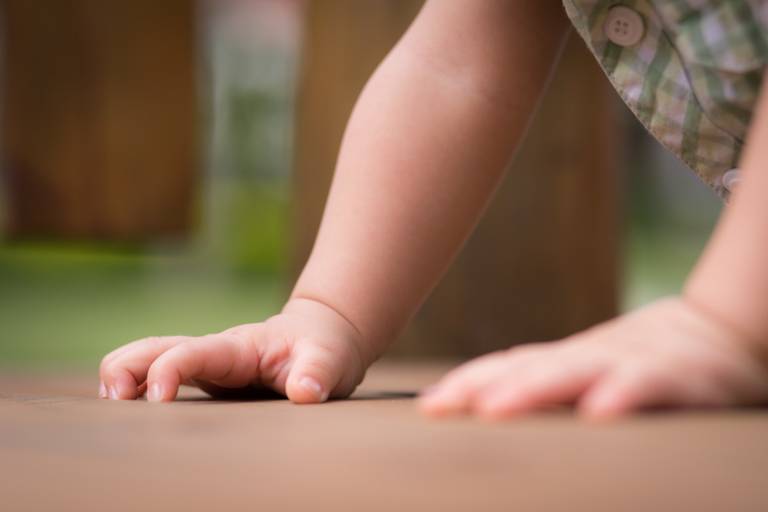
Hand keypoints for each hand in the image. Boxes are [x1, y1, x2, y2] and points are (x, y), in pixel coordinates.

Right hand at [99, 298, 369, 402]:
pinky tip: (128, 417)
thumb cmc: (324, 348)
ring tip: (110, 408)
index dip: (169, 370)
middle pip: (153, 348)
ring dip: (122, 376)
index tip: (157, 400)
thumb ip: (318, 373)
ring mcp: (204, 365)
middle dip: (126, 367)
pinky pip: (158, 377)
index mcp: (237, 348)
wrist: (321, 335)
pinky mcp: (203, 378)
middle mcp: (213, 353)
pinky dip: (136, 389)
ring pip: (148, 358)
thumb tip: (305, 393)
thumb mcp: (330, 360)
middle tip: (114, 401)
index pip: (192, 352)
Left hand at [419, 297, 767, 418]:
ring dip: (532, 389)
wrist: (719, 333)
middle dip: (481, 386)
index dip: (467, 383)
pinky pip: (647, 385)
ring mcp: (629, 362)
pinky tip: (598, 412)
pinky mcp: (675, 376)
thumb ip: (549, 386)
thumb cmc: (644, 364)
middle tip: (439, 406)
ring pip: (575, 373)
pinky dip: (623, 395)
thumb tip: (488, 404)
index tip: (428, 405)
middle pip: (527, 368)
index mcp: (566, 361)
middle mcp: (589, 357)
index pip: (507, 367)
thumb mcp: (591, 373)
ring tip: (493, 409)